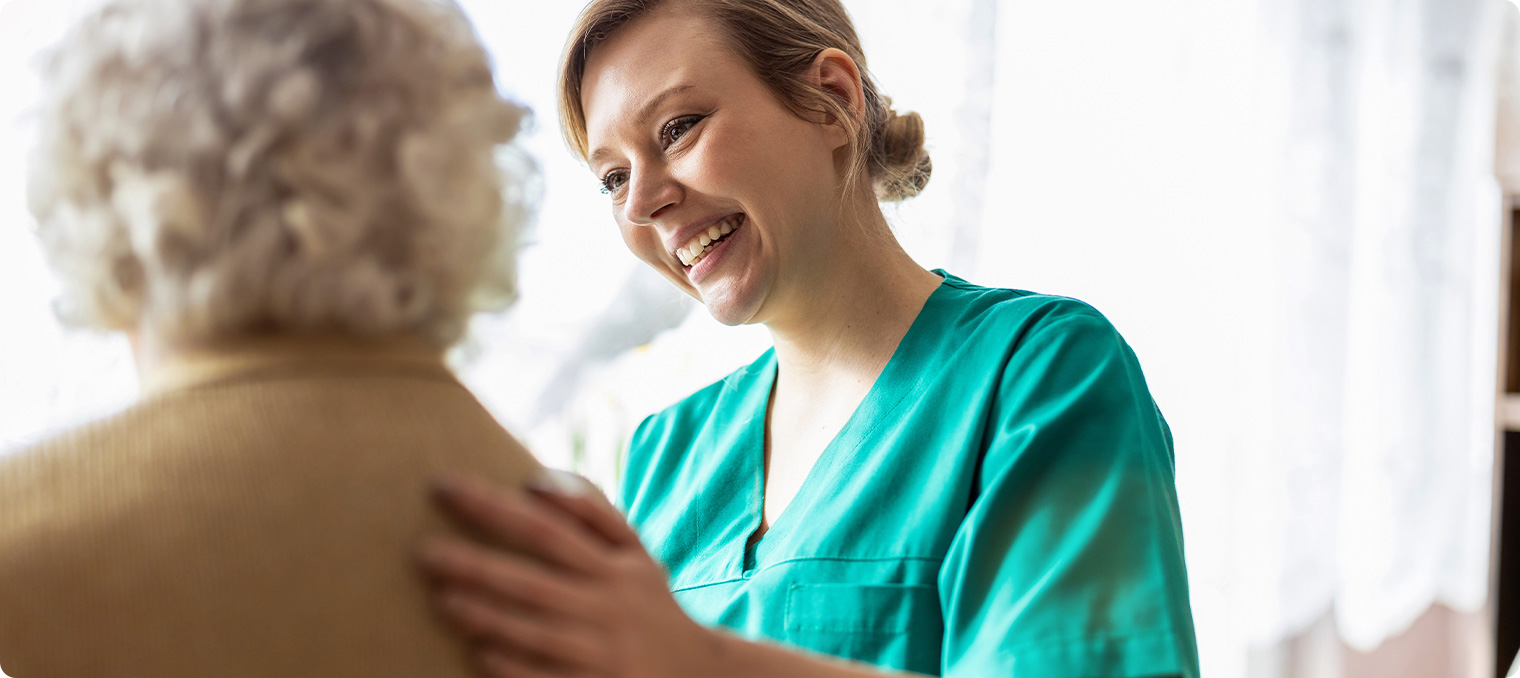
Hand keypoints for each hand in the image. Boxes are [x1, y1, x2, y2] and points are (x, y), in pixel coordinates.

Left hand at [419, 472, 721, 677]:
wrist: (699, 674)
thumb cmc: (648, 604)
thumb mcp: (636, 555)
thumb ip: (592, 513)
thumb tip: (536, 481)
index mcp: (613, 566)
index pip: (546, 528)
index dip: (494, 507)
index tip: (445, 489)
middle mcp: (609, 605)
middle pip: (534, 580)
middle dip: (478, 564)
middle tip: (424, 552)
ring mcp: (603, 651)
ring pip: (538, 631)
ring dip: (488, 615)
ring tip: (443, 600)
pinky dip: (515, 668)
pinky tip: (479, 655)